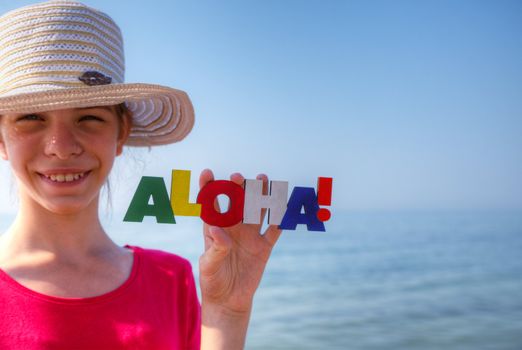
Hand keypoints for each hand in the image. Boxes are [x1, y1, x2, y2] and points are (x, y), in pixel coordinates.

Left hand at [198, 169, 281, 313]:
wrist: (229, 300)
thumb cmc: (213, 280)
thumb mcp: (209, 266)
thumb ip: (215, 248)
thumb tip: (217, 230)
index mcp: (216, 227)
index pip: (211, 204)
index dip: (208, 188)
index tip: (207, 173)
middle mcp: (234, 227)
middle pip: (237, 202)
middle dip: (237, 188)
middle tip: (237, 177)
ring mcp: (250, 235)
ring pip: (257, 210)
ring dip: (260, 195)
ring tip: (262, 179)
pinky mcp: (264, 247)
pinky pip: (274, 231)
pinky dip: (279, 220)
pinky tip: (282, 208)